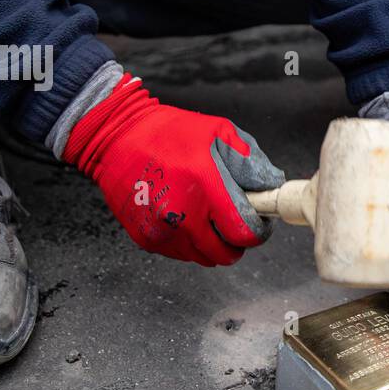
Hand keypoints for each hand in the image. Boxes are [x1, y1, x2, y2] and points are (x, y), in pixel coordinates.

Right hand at [63, 74, 283, 265]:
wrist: (116, 137)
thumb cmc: (169, 132)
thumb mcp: (218, 132)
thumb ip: (249, 161)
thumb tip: (271, 185)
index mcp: (205, 187)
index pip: (243, 233)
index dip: (257, 231)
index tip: (257, 222)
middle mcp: (182, 214)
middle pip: (225, 253)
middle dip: (236, 241)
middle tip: (233, 222)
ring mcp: (162, 230)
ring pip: (203, 257)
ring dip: (212, 243)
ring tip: (208, 218)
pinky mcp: (146, 238)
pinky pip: (180, 254)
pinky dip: (189, 242)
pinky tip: (185, 218)